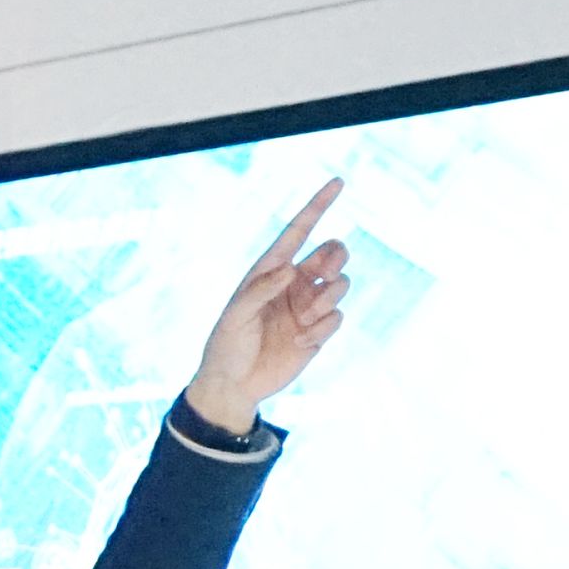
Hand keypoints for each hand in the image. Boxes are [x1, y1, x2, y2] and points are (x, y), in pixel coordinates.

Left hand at [181, 179, 353, 434]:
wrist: (234, 386)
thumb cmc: (226, 347)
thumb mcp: (235, 317)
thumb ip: (260, 291)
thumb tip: (290, 269)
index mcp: (270, 271)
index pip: (298, 232)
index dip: (318, 206)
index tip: (338, 182)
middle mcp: (293, 284)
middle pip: (333, 252)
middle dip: (336, 257)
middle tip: (324, 274)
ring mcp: (308, 306)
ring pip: (341, 283)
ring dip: (329, 297)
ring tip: (306, 317)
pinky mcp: (318, 331)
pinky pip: (337, 318)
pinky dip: (324, 328)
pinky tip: (299, 344)